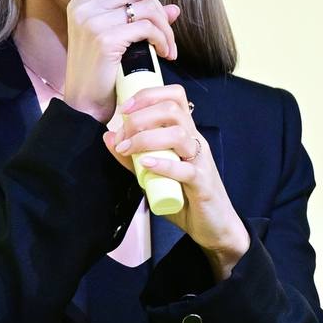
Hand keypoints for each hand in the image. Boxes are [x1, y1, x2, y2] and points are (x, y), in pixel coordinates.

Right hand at [64, 0, 178, 123]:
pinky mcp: (105, 39)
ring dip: (165, 27)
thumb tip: (174, 9)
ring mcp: (92, 22)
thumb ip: (141, 20)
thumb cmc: (100, 75)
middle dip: (159, 9)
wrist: (85, 106)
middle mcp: (83, 7)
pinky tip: (164, 53)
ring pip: (146, 6)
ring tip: (167, 46)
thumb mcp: (117, 41)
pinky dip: (163, 39)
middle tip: (165, 32)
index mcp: (81, 2)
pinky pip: (147, 27)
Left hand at [103, 84, 249, 280]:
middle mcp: (194, 141)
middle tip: (123, 134)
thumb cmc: (184, 198)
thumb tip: (109, 137)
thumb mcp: (151, 176)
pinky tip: (147, 164)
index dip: (147, 96)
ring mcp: (201, 161)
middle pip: (173, 109)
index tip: (124, 109)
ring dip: (147, 138)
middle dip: (141, 116)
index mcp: (185, 134)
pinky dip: (164, 164)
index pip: (173, 97)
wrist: (213, 227)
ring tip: (128, 149)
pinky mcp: (203, 183)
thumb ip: (131, 159)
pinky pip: (186, 169)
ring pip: (179, 134)